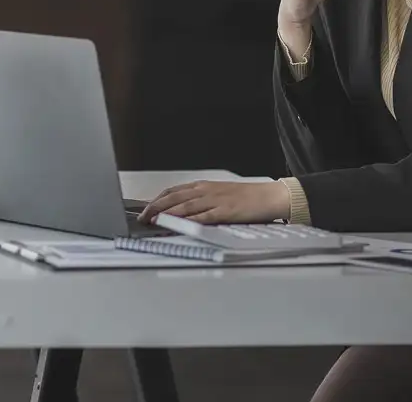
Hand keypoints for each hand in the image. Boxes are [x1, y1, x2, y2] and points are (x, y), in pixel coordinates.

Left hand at [138, 180, 291, 224]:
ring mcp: (215, 200)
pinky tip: (178, 224)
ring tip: (153, 221)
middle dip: (155, 207)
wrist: (269, 196)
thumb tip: (182, 211)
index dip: (157, 200)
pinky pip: (202, 216)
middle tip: (142, 218)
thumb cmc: (247, 198)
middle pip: (174, 197)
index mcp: (204, 186)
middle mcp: (206, 191)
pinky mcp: (224, 211)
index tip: (145, 209)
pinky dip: (188, 220)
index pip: (173, 191)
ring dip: (166, 213)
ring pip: (184, 205)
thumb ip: (201, 202)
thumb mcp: (219, 195)